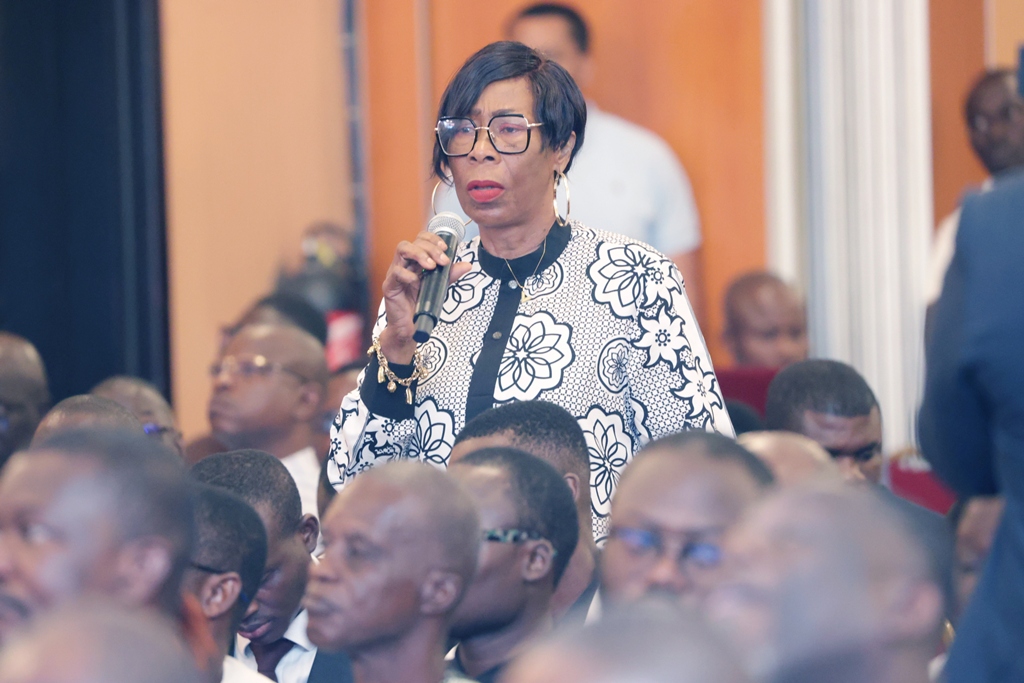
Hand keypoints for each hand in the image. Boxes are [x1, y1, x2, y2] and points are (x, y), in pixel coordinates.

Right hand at [379, 231, 471, 363]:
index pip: (420, 239)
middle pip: (412, 242)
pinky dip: (408, 275)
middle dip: (430, 248)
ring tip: (432, 266)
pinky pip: (396, 273)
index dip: (433, 239)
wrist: (410, 327)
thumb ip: (450, 275)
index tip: (446, 248)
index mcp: (414, 261)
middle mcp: (404, 264)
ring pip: (402, 250)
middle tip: (443, 261)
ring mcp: (395, 274)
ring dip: (419, 254)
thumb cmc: (421, 305)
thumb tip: (467, 265)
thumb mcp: (439, 287)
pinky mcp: (390, 286)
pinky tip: (417, 282)